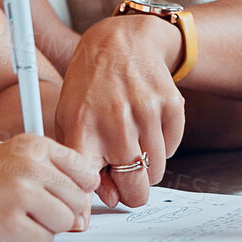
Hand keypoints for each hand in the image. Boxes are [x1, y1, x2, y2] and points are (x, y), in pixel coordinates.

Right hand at [0, 133, 97, 241]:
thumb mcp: (13, 159)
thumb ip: (53, 175)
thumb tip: (84, 208)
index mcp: (34, 144)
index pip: (84, 171)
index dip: (77, 190)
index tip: (62, 196)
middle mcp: (30, 164)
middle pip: (78, 200)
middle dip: (62, 212)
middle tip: (34, 211)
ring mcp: (20, 192)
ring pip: (64, 222)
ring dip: (45, 226)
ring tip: (17, 216)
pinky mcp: (10, 222)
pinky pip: (43, 240)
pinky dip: (28, 240)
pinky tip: (7, 227)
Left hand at [55, 14, 186, 208]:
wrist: (121, 41)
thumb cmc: (90, 85)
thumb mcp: (69, 119)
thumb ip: (81, 162)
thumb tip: (105, 200)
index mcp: (82, 127)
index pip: (90, 183)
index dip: (96, 197)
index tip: (100, 194)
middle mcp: (115, 121)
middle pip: (135, 189)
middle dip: (132, 192)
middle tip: (126, 179)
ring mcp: (146, 112)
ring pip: (157, 172)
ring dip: (147, 168)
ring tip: (133, 145)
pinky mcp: (171, 104)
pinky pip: (172, 149)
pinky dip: (162, 146)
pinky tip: (147, 126)